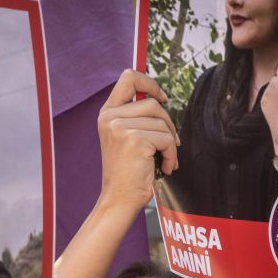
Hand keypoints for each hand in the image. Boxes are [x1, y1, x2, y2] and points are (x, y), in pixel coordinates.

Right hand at [98, 69, 178, 211]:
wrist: (119, 199)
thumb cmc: (127, 172)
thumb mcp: (125, 137)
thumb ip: (136, 116)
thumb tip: (161, 99)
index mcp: (107, 113)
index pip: (129, 78)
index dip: (150, 83)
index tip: (162, 97)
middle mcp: (110, 117)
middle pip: (153, 103)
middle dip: (167, 124)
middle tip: (169, 145)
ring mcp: (121, 127)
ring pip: (162, 122)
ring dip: (170, 143)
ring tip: (164, 160)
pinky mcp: (135, 140)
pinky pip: (167, 139)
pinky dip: (171, 155)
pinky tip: (164, 167)